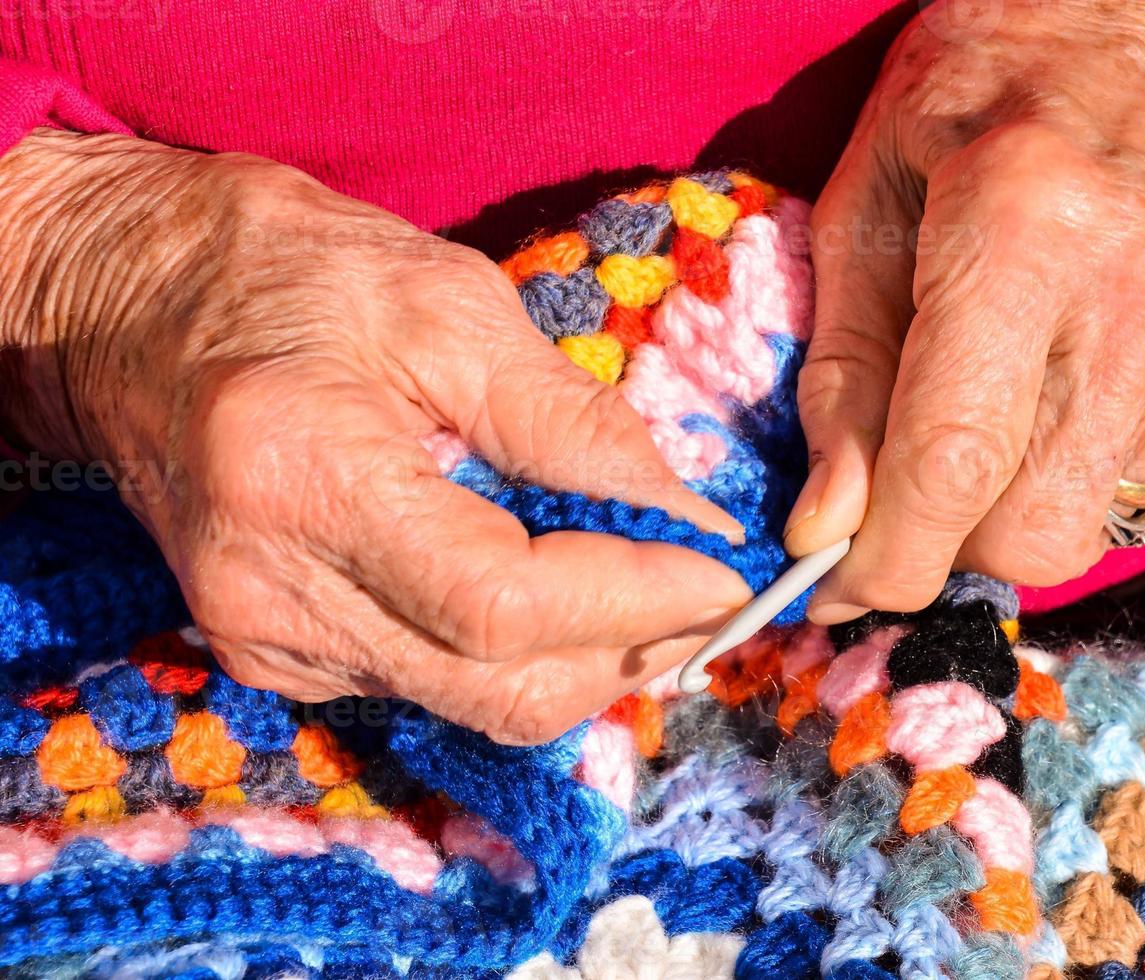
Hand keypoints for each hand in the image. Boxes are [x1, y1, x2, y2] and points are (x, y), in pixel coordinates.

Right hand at [0, 130, 750, 742]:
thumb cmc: (285, 272)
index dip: (633, 600)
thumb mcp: (445, 304)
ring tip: (652, 590)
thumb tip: (682, 508)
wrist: (129, 305)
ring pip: (473, 702)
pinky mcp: (274, 650)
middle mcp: (272, 593)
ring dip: (586, 660)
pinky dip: (518, 654)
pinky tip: (561, 594)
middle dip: (630, 649)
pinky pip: (430, 684)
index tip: (722, 572)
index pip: (503, 603)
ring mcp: (266, 637)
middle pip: (497, 684)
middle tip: (709, 593)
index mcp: (307, 482)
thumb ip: (568, 418)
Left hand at [787, 0, 1144, 618]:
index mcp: (1024, 228)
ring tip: (1005, 403)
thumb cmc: (982, 112)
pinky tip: (1075, 387)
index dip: (880, 559)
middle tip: (915, 478)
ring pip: (1083, 537)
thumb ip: (843, 376)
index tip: (831, 586)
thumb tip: (826, 530)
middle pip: (1025, 536)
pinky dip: (1080, 480)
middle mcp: (1143, 299)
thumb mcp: (867, 209)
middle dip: (945, 539)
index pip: (950, 462)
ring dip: (1012, 509)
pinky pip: (1141, 507)